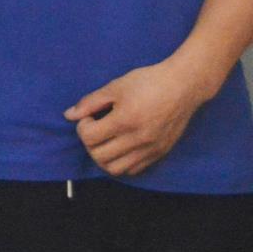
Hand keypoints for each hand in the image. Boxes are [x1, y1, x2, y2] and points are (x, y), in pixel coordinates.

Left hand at [66, 58, 214, 177]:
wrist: (183, 87)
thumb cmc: (148, 82)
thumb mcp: (115, 87)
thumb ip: (90, 102)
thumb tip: (69, 115)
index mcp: (125, 120)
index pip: (89, 138)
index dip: (82, 127)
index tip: (89, 116)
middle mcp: (139, 140)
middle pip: (99, 157)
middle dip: (90, 143)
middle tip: (95, 128)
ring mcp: (151, 150)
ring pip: (116, 169)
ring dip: (103, 157)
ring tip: (106, 139)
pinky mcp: (160, 154)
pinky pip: (134, 169)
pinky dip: (121, 162)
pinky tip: (121, 145)